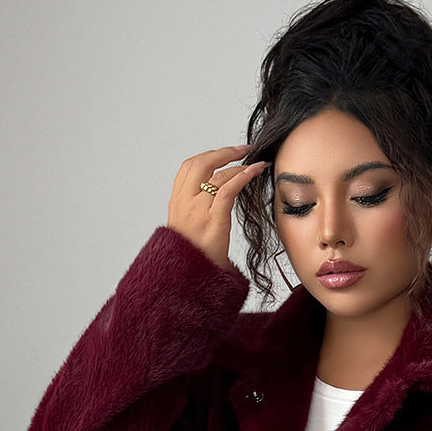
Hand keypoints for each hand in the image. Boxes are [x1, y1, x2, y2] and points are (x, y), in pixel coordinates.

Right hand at [167, 145, 268, 272]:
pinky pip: (227, 189)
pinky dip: (242, 176)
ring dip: (239, 164)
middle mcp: (184, 203)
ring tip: (256, 163)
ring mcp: (196, 211)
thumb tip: (215, 196)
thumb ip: (197, 209)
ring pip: (217, 175)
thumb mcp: (188, 229)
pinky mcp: (212, 220)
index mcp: (176, 203)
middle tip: (243, 150)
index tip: (224, 153)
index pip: (188, 167)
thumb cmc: (193, 257)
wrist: (188, 280)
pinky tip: (255, 172)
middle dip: (224, 153)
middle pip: (200, 163)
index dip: (208, 155)